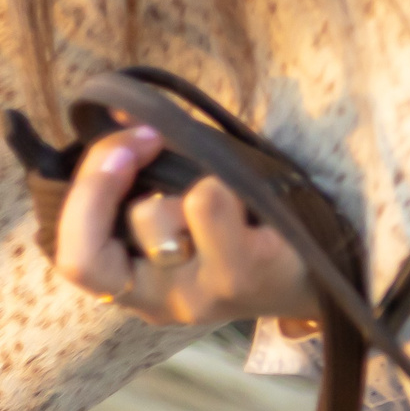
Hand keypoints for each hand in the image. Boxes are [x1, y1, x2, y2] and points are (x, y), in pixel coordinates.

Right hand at [51, 115, 318, 328]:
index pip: (77, 262)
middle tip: (147, 138)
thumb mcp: (180, 204)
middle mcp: (164, 300)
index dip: (83, 200)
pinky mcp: (244, 273)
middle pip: (103, 236)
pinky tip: (253, 196)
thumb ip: (143, 172)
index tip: (118, 148)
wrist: (332, 268)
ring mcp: (203, 293)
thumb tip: (118, 109)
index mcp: (137, 287)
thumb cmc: (250, 228)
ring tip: (225, 189)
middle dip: (112, 172)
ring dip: (183, 181)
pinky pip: (208, 200)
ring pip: (157, 213)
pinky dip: (223, 180)